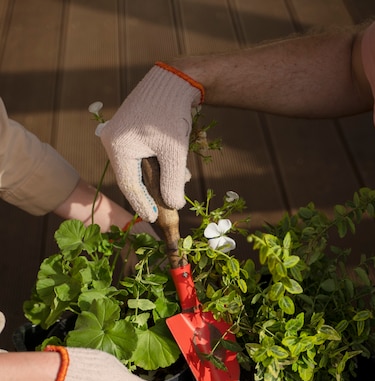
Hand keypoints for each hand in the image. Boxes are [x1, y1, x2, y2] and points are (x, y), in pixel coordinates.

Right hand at [100, 62, 203, 221]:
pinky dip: (156, 165)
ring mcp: (118, 135)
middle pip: (131, 177)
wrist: (174, 80)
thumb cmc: (172, 115)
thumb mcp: (175, 153)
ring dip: (157, 179)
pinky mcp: (128, 131)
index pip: (129, 185)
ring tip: (177, 188)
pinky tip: (175, 170)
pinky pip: (139, 156)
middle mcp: (112, 141)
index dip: (142, 205)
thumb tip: (173, 206)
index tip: (153, 220)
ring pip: (137, 167)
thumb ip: (173, 182)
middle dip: (150, 193)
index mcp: (117, 147)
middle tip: (162, 212)